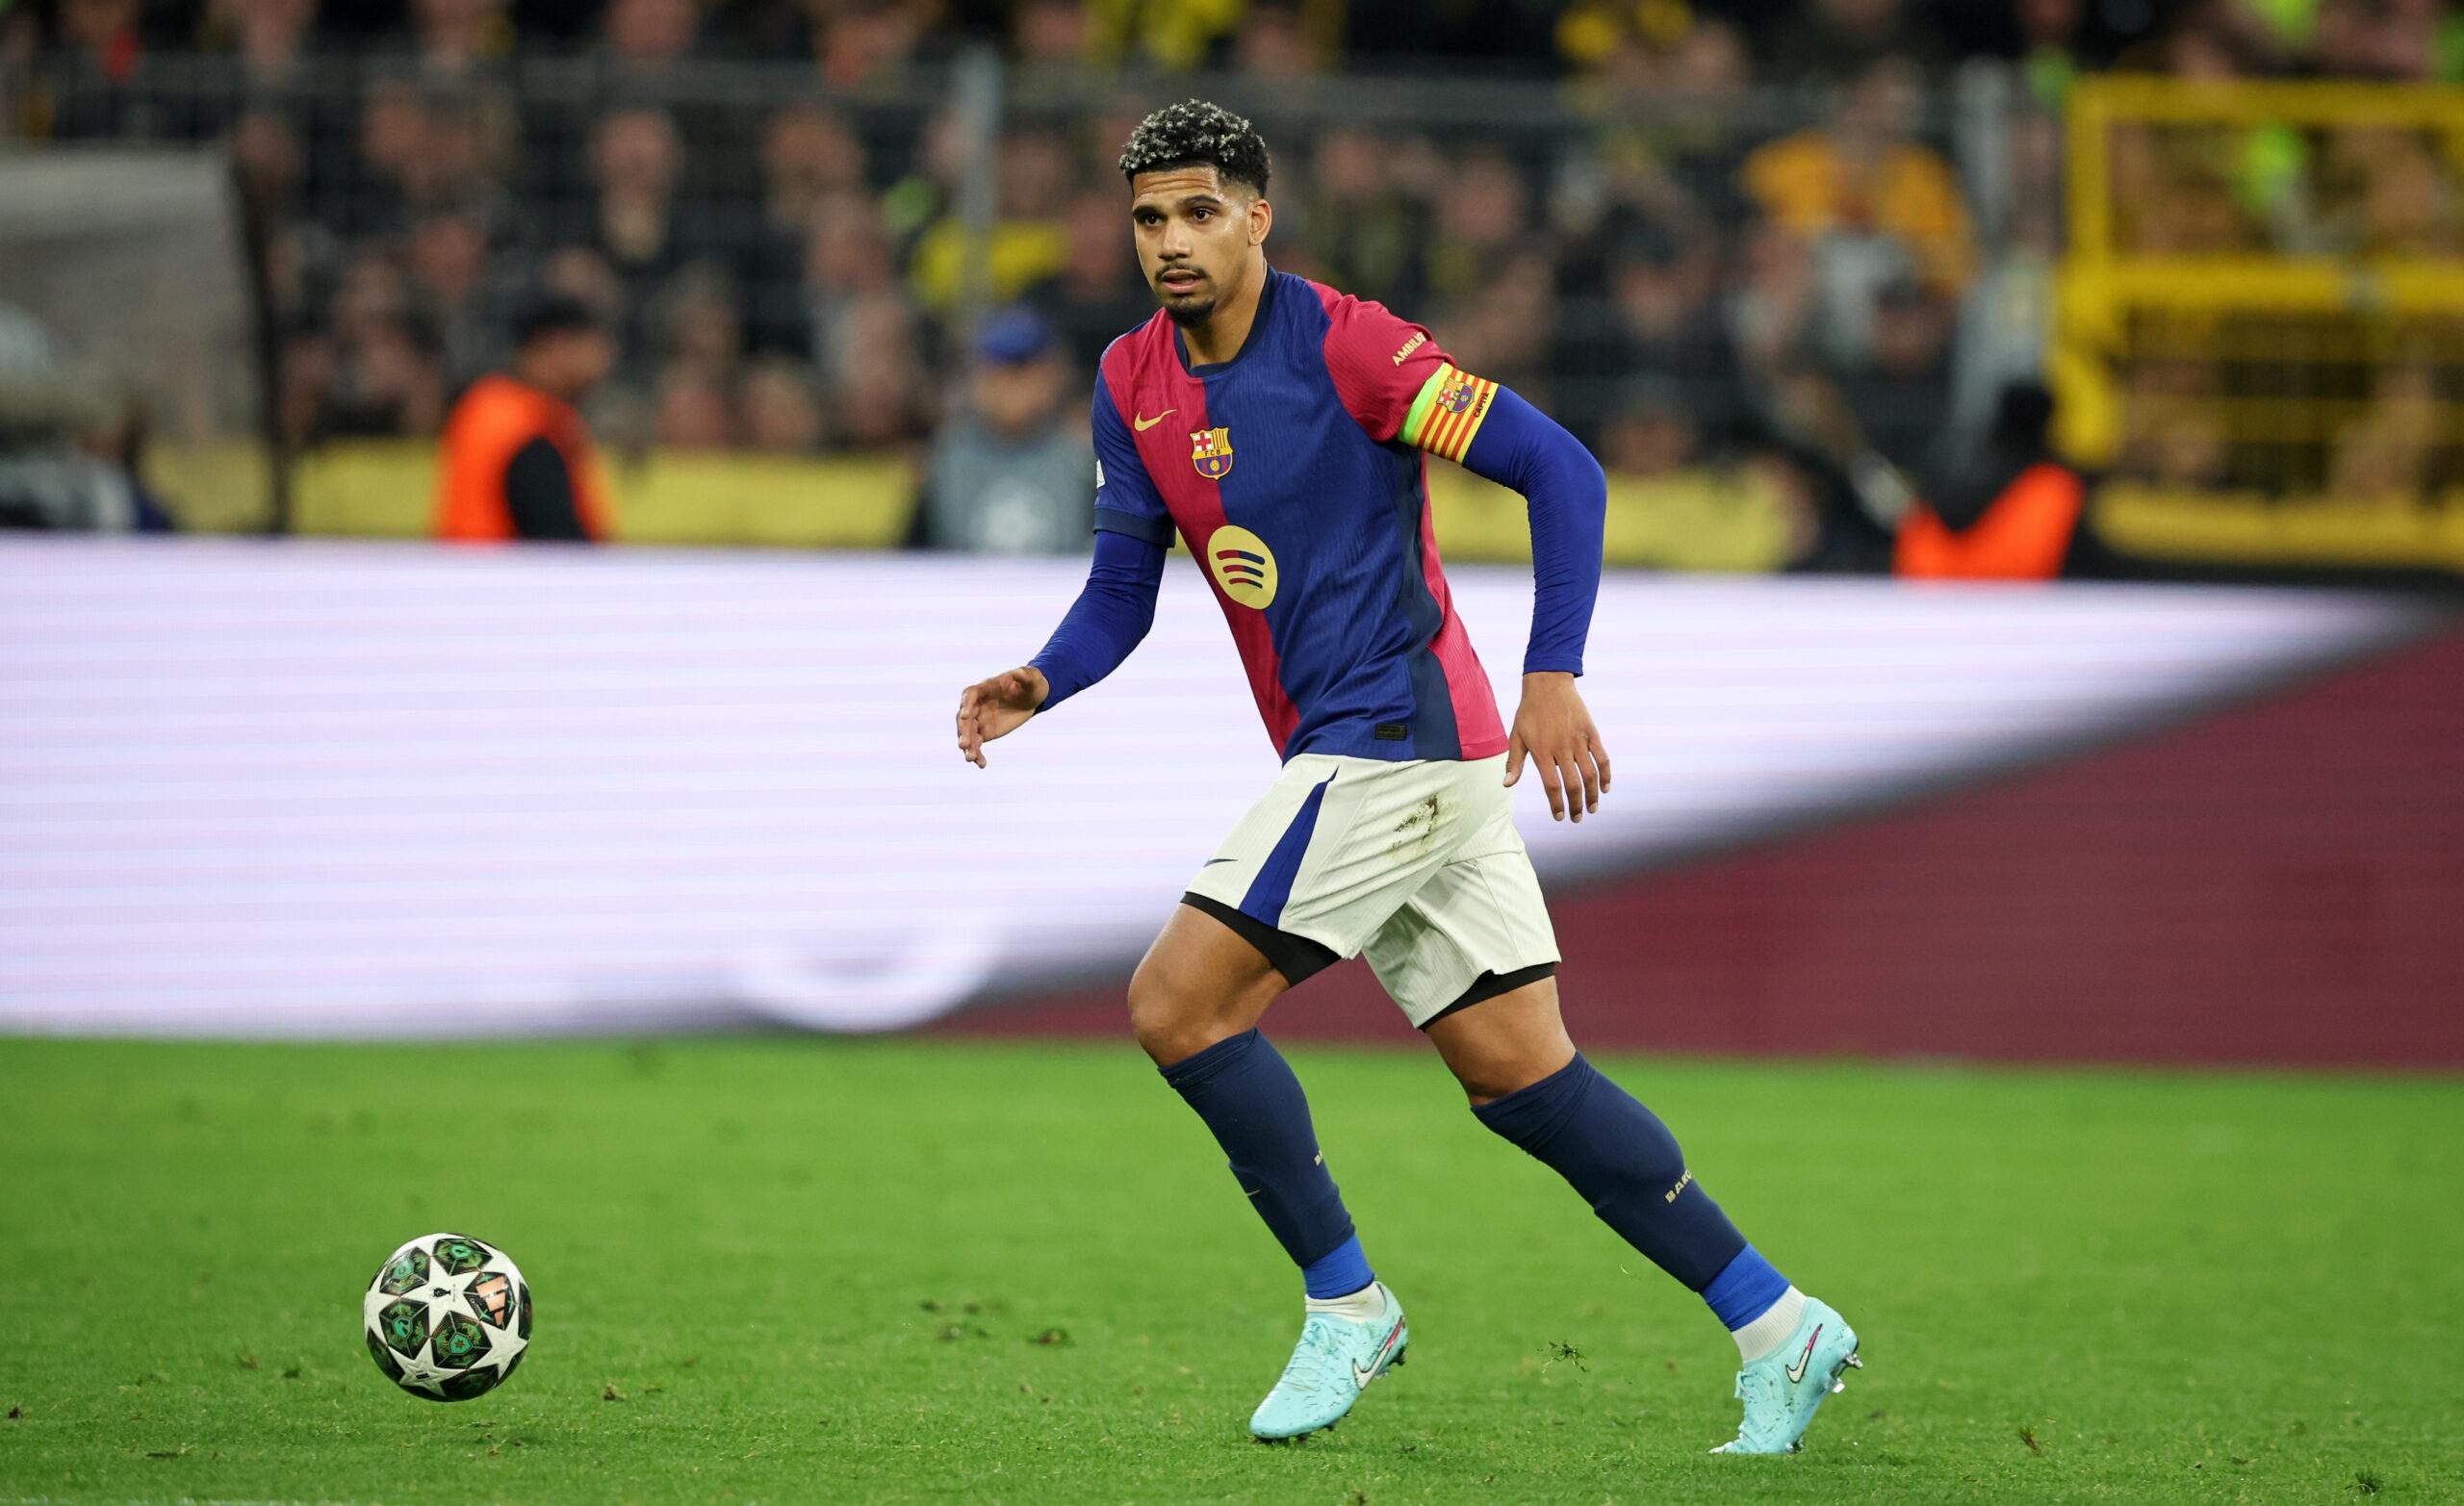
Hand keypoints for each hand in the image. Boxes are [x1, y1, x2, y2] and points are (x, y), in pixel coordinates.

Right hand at [955, 665, 1048, 767]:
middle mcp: (978, 704)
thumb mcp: (1033, 678)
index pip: (970, 694)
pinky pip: (977, 744)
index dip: (966, 704)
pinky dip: (978, 754)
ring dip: (968, 746)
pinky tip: (982, 764)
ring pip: (968, 733)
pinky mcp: (985, 732)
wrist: (1033, 697)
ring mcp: (979, 719)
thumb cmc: (1032, 683)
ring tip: (971, 759)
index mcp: (986, 687)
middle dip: (963, 731)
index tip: (965, 715)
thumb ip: (1025, 675)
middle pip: (964, 717)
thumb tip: (1019, 672)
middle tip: (963, 745)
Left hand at [1505, 671, 1609, 822]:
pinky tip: (1605, 788)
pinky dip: (1606, 774)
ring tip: (1592, 809)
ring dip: (1592, 795)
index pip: (1552, 785)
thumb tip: (1507, 784)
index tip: (1560, 816)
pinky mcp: (1591, 732)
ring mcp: (1578, 740)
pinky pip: (1602, 757)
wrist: (1548, 683)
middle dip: (1576, 805)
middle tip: (1576, 817)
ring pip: (1590, 774)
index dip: (1556, 803)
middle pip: (1573, 784)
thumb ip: (1514, 762)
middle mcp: (1561, 747)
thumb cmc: (1529, 712)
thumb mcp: (1516, 736)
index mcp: (1541, 750)